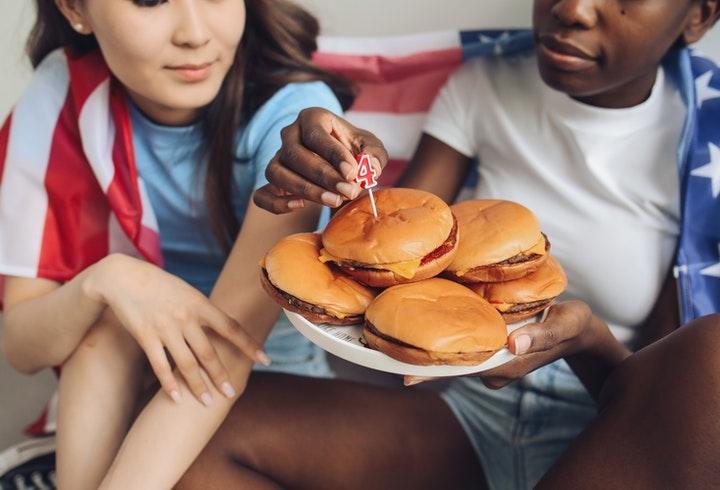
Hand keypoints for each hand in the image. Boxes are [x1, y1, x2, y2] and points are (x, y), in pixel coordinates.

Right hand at [84, 254, 269, 404]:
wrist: (123, 277)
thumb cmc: (160, 285)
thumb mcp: (187, 293)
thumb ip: (203, 312)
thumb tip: (224, 330)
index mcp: (200, 304)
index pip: (231, 327)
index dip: (249, 345)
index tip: (266, 360)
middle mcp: (185, 317)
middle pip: (208, 353)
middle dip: (221, 376)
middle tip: (231, 394)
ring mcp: (165, 327)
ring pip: (186, 364)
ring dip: (198, 386)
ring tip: (207, 403)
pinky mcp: (145, 336)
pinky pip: (160, 366)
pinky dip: (169, 384)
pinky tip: (177, 399)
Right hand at [253, 107, 388, 213]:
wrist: (340, 165)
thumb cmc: (354, 151)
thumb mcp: (370, 147)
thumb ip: (374, 155)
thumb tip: (371, 168)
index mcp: (312, 118)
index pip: (316, 134)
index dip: (334, 155)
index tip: (352, 173)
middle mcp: (289, 134)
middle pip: (295, 154)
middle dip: (323, 176)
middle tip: (348, 192)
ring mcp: (277, 158)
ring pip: (276, 173)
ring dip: (304, 190)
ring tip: (333, 201)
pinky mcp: (271, 182)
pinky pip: (262, 194)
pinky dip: (276, 203)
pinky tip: (299, 206)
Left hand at [404, 301, 600, 387]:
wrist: (580, 329)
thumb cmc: (574, 325)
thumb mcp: (566, 325)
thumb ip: (543, 335)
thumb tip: (512, 342)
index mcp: (509, 363)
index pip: (466, 369)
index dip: (436, 370)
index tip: (406, 374)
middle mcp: (496, 363)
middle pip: (455, 363)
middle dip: (423, 360)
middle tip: (385, 352)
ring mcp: (493, 354)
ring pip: (458, 353)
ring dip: (432, 345)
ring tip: (396, 334)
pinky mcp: (492, 342)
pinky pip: (466, 340)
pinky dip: (447, 332)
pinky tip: (426, 320)